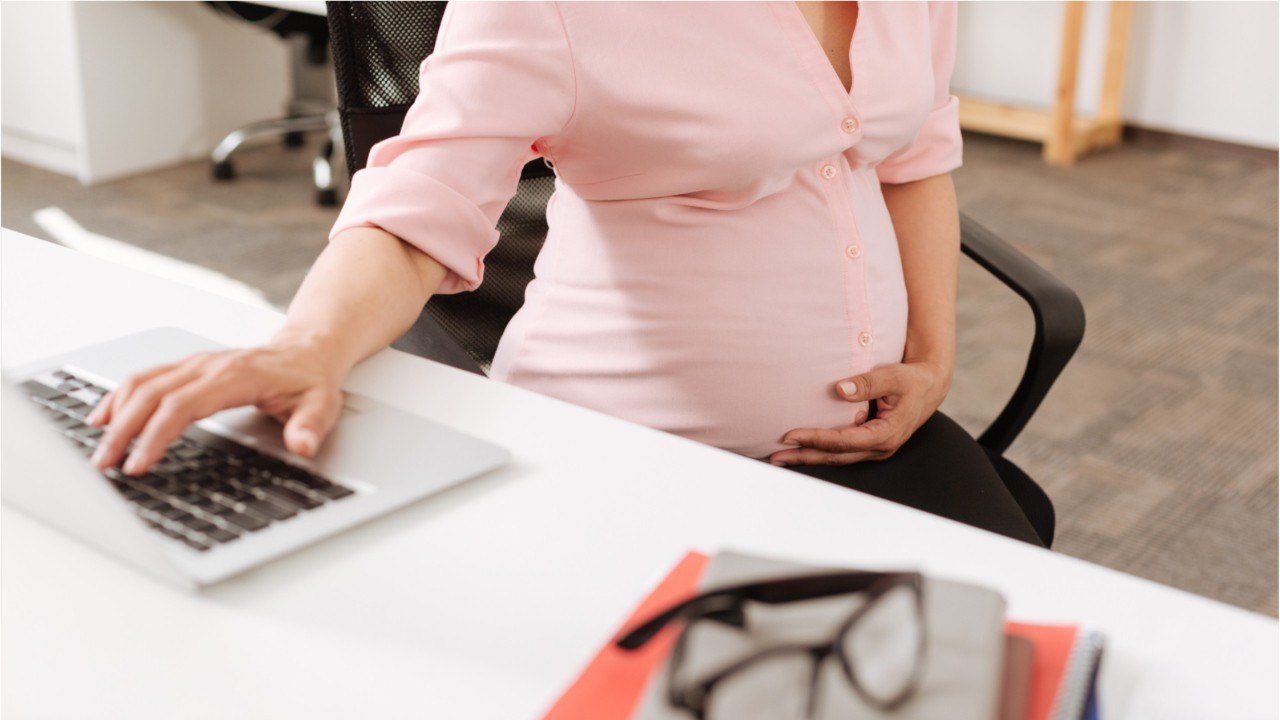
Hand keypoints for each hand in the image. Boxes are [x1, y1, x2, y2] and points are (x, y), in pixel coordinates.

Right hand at [86, 332, 346, 475]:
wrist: (308, 350)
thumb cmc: (310, 380)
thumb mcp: (322, 405)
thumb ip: (311, 426)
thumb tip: (302, 444)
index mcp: (236, 376)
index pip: (184, 405)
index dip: (157, 434)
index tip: (139, 463)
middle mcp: (209, 365)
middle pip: (152, 395)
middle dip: (124, 431)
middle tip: (105, 465)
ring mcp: (196, 363)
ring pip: (143, 383)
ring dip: (116, 413)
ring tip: (98, 447)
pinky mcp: (188, 366)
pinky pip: (146, 377)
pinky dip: (120, 396)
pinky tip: (105, 417)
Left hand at [769, 360, 950, 466]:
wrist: (928, 387)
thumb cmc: (911, 380)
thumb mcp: (893, 377)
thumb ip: (867, 383)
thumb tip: (839, 390)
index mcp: (885, 434)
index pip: (844, 441)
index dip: (816, 439)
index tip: (791, 435)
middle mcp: (879, 447)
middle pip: (835, 457)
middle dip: (804, 456)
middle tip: (775, 456)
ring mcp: (874, 449)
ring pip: (836, 458)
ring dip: (808, 457)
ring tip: (780, 458)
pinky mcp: (868, 444)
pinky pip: (840, 452)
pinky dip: (819, 452)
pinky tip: (800, 450)